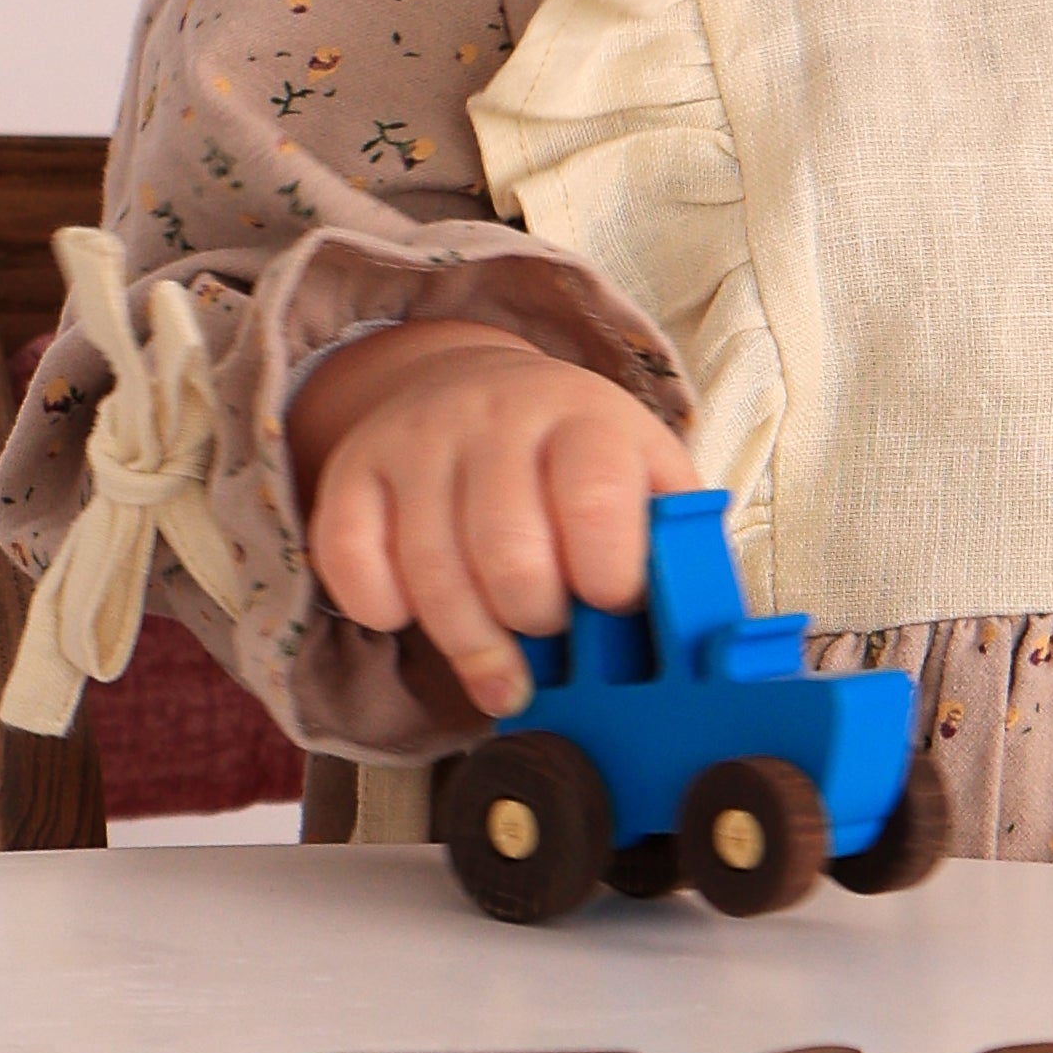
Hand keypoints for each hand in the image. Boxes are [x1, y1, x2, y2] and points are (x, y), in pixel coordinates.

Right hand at [283, 323, 678, 718]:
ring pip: (431, 569)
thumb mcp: (645, 478)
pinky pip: (350, 561)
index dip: (607, 574)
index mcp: (586, 417)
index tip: (611, 602)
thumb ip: (676, 545)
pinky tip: (416, 611)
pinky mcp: (354, 469)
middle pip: (508, 551)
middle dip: (536, 619)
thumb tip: (702, 636)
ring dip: (469, 641)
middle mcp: (498, 416)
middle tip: (550, 627)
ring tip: (500, 665)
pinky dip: (382, 608)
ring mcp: (418, 439)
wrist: (474, 387)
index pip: (594, 498)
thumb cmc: (576, 463)